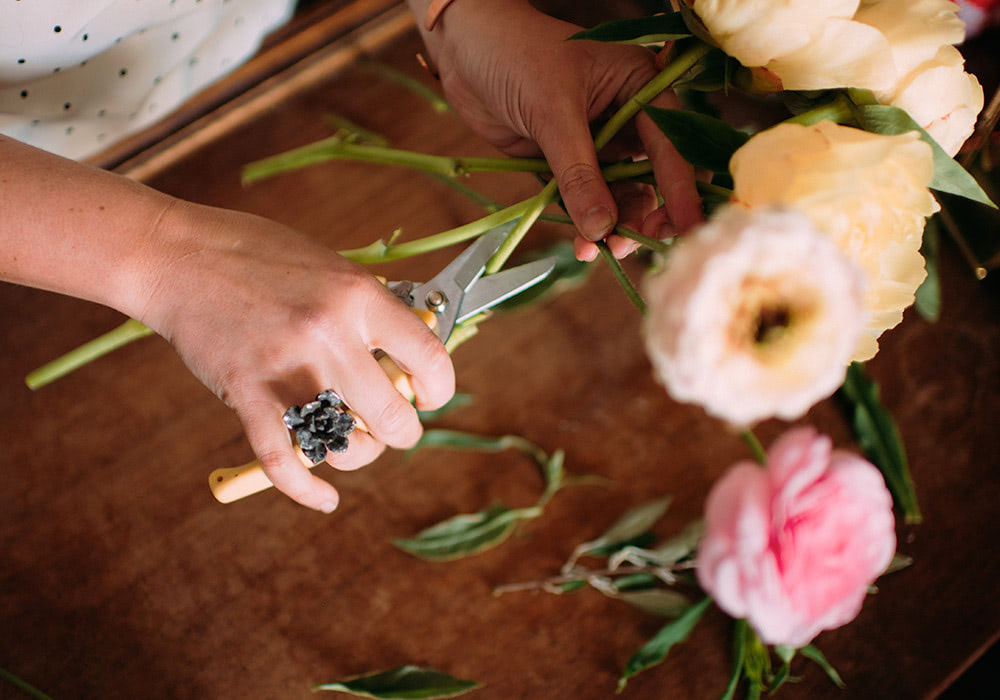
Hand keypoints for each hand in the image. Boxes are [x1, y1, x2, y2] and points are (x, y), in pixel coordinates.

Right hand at [140, 201, 454, 511]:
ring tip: (355, 441)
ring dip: (359, 455)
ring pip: (347, 446)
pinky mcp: (246, 395)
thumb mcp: (331, 266)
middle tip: (395, 426)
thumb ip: (369, 309)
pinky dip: (307, 490)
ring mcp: (287, 369)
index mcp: (358, 296)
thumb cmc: (257, 254)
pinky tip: (325, 498)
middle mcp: (330, 335)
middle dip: (404, 432)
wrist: (178, 256)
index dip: (440, 386)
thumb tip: (410, 347)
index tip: (430, 394)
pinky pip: (283, 461)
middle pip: (394, 416)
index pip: (429, 355)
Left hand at [413, 0, 702, 259]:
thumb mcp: (552, 112)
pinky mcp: (567, 162)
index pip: (672, 143)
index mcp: (640, 86)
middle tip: (635, 244)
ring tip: (602, 250)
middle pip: (654, 176)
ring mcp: (598, 142)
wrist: (464, 48)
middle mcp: (627, 116)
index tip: (689, 227)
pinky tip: (584, 245)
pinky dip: (587, 223)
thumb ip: (578, 173)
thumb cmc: (514, 54)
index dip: (682, 189)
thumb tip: (602, 228)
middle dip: (649, 213)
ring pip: (621, 194)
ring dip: (616, 226)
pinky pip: (586, 200)